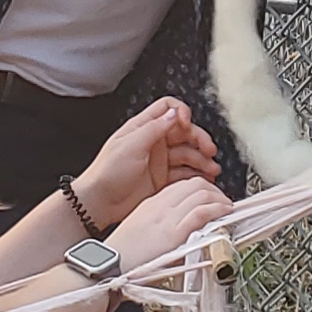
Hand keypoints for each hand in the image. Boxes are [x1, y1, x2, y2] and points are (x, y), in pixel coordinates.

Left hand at [71, 97, 218, 224]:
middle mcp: (153, 142)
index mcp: (143, 128)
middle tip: (209, 150)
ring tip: (212, 169)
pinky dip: (197, 176)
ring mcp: (159, 161)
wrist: (99, 202)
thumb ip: (155, 128)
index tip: (188, 124)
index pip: (168, 109)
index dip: (181, 113)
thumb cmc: (107, 173)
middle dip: (199, 139)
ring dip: (202, 160)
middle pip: (184, 133)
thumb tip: (174, 113)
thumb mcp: (131, 144)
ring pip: (188, 154)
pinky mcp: (162, 180)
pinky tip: (203, 179)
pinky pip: (184, 174)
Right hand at [115, 174, 234, 267]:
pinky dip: (217, 210)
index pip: (182, 185)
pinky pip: (201, 212)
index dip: (201, 188)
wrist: (108, 267)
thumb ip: (159, 224)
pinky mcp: (173, 234)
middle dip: (214, 191)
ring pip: (201, 194)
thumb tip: (180, 227)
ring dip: (220, 199)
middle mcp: (160, 207)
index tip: (210, 198)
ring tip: (227, 208)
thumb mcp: (139, 231)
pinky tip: (224, 213)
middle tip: (223, 202)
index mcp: (151, 205)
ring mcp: (167, 218)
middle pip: (194, 185)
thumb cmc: (123, 256)